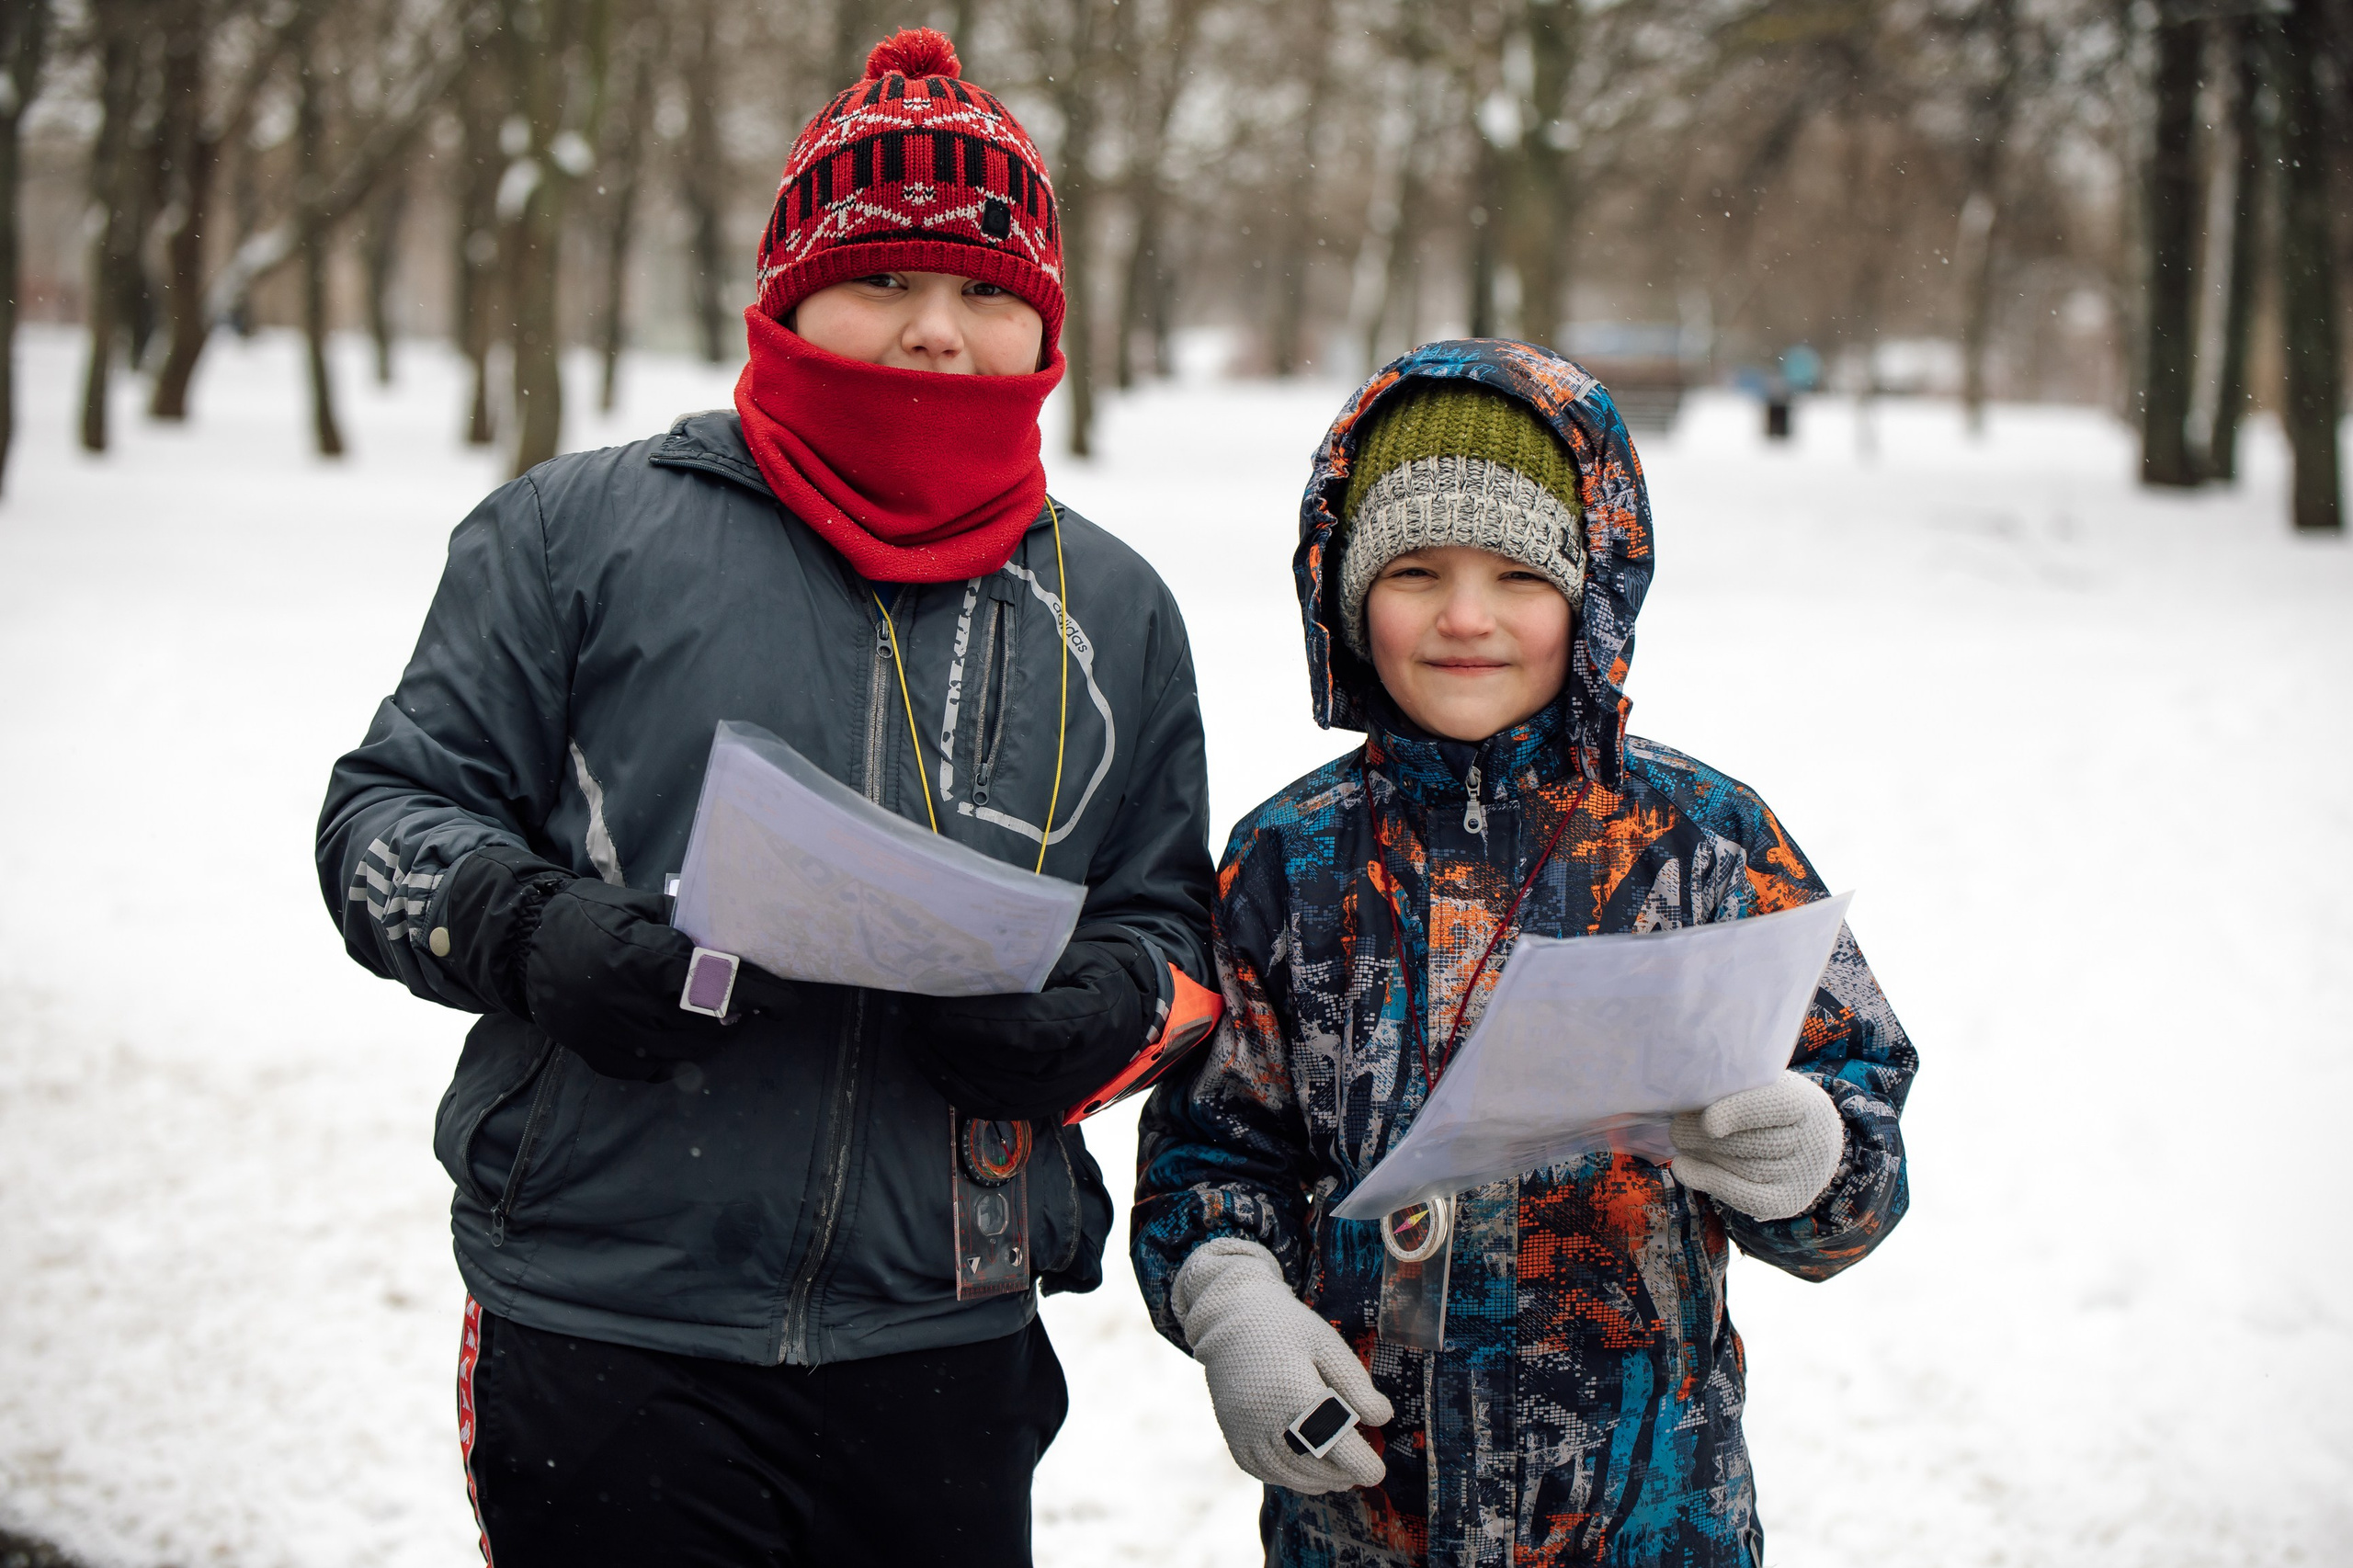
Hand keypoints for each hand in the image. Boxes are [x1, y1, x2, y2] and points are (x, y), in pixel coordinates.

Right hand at [439, 846, 796, 1079]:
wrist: (522, 943)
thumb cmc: (588, 916)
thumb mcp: (636, 906)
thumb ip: (681, 925)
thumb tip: (731, 938)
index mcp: (641, 957)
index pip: (715, 982)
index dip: (759, 993)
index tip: (789, 1003)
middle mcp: (625, 1000)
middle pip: (704, 1023)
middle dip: (735, 1017)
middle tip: (750, 1007)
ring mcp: (608, 1031)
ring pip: (682, 1051)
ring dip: (710, 1039)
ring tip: (720, 1022)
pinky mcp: (594, 1053)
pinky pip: (648, 1069)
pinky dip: (672, 1059)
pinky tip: (681, 1041)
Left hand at [896, 929, 1155, 1118]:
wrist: (1124, 1024)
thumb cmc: (1097, 982)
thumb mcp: (1079, 958)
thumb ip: (1034, 962)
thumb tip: (973, 957)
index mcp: (1088, 1022)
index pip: (1023, 1029)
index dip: (975, 1021)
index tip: (934, 1004)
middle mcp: (1067, 1069)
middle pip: (995, 1058)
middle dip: (946, 1033)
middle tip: (911, 1000)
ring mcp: (1048, 1095)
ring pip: (981, 1084)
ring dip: (938, 1054)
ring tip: (911, 1021)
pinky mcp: (1031, 1108)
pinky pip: (978, 1102)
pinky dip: (944, 1077)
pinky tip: (920, 1049)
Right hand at [1172, 1238, 1392, 1494]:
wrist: (1230, 1319)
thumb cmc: (1287, 1327)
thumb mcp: (1328, 1346)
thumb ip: (1356, 1385)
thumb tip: (1382, 1419)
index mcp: (1297, 1393)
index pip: (1336, 1444)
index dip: (1361, 1464)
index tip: (1377, 1473)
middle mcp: (1267, 1419)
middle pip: (1313, 1464)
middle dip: (1341, 1475)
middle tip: (1359, 1474)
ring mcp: (1246, 1430)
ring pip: (1287, 1473)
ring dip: (1316, 1482)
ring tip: (1337, 1479)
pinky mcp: (1232, 1435)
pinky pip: (1261, 1471)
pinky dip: (1286, 1478)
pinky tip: (1303, 1474)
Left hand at [1670, 1070, 1843, 1220]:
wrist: (1813, 1142)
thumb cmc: (1774, 1104)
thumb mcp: (1766, 1085)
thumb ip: (1737, 1087)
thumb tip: (1686, 1095)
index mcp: (1809, 1104)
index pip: (1775, 1108)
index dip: (1740, 1114)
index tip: (1707, 1121)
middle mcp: (1814, 1144)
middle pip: (1753, 1143)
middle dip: (1707, 1137)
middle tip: (1677, 1127)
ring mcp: (1803, 1177)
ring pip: (1744, 1169)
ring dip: (1703, 1155)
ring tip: (1680, 1141)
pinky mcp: (1787, 1202)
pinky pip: (1744, 1195)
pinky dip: (1708, 1180)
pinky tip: (1683, 1168)